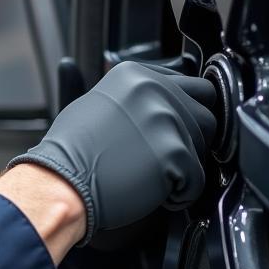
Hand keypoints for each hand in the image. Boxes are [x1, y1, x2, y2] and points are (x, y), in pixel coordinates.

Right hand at [7, 61, 216, 244]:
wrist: (62, 183)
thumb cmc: (71, 151)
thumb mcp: (92, 101)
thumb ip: (127, 94)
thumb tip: (131, 87)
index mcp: (137, 75)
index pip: (190, 86)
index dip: (185, 113)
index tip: (172, 131)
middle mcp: (155, 90)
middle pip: (205, 114)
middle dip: (192, 139)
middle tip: (166, 156)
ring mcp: (166, 120)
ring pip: (204, 147)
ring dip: (185, 166)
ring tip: (153, 175)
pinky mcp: (174, 153)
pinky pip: (198, 180)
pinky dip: (181, 193)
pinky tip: (153, 191)